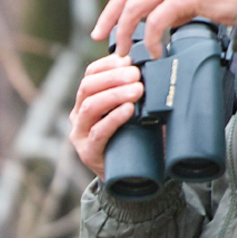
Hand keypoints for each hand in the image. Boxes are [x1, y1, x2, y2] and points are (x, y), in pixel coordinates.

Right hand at [68, 54, 144, 177]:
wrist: (131, 178)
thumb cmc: (135, 138)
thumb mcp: (133, 111)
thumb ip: (136, 91)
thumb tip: (158, 65)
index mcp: (86, 100)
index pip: (90, 74)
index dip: (108, 64)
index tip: (128, 59)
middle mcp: (78, 116)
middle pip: (88, 87)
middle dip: (113, 77)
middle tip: (137, 75)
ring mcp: (80, 135)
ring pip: (90, 106)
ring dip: (115, 94)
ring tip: (138, 90)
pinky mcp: (88, 152)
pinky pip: (98, 132)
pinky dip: (113, 118)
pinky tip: (128, 110)